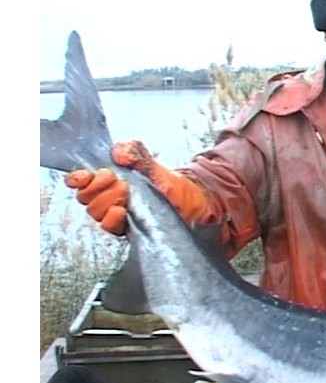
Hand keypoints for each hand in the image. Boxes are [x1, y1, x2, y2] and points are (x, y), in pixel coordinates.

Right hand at [65, 140, 209, 234]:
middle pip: (85, 197)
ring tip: (125, 192)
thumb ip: (135, 152)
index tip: (84, 176)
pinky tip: (121, 211)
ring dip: (106, 200)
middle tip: (117, 180)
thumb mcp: (151, 162)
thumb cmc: (169, 182)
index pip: (80, 182)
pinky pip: (110, 227)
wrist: (192, 200)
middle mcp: (108, 200)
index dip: (76, 179)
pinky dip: (111, 218)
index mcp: (108, 182)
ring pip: (95, 212)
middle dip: (97, 186)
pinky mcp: (129, 230)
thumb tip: (118, 153)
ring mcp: (117, 216)